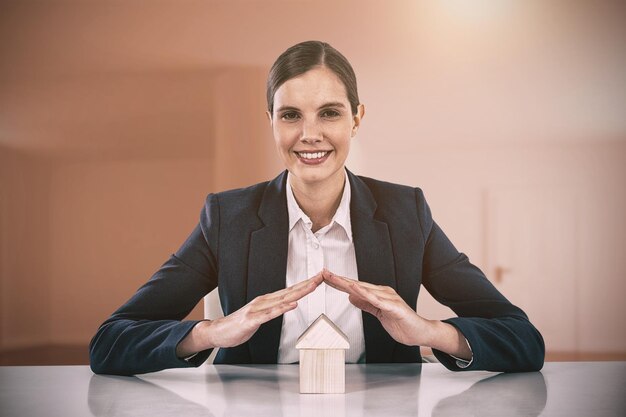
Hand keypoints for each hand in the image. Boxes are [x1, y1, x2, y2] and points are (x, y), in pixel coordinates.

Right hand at [177, 272, 322, 356]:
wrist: (218, 331)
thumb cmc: (239, 325)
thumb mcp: (260, 316)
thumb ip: (273, 310)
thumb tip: (287, 305)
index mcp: (267, 300)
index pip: (290, 291)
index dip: (305, 285)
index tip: (318, 279)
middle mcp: (263, 301)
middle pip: (290, 292)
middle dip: (307, 284)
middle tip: (321, 277)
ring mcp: (257, 309)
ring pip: (282, 300)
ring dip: (298, 293)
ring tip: (312, 286)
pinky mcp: (251, 320)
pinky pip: (269, 314)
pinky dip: (282, 309)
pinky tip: (292, 305)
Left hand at [322, 270, 471, 359]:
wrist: (420, 333)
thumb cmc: (402, 323)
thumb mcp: (378, 314)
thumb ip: (365, 304)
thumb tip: (351, 296)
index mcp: (377, 294)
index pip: (354, 287)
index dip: (339, 282)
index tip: (324, 277)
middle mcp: (382, 292)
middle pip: (356, 285)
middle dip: (339, 279)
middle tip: (324, 273)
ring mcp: (388, 298)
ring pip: (365, 290)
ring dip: (349, 284)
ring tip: (335, 278)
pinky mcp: (394, 307)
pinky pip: (377, 300)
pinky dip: (365, 294)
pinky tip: (355, 289)